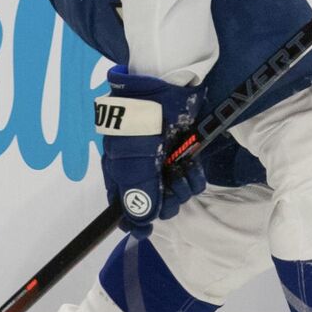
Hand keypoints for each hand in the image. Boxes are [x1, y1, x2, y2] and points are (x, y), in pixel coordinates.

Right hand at [95, 69, 205, 234]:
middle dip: (166, 201)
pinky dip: (193, 176)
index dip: (134, 220)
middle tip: (170, 186)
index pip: (123, 204)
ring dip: (182, 187)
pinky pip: (189, 177)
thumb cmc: (142, 121)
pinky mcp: (182, 152)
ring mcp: (162, 161)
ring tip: (183, 170)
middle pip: (153, 203)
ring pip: (173, 192)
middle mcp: (139, 169)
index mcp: (119, 169)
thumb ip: (139, 192)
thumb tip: (141, 221)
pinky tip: (192, 165)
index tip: (146, 230)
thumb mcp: (134, 159)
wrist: (165, 81)